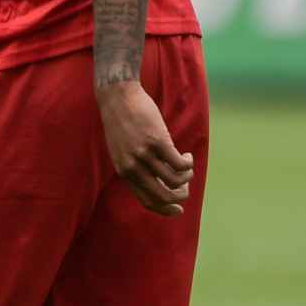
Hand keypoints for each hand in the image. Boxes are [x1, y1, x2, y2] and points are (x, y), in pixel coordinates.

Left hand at [97, 79, 194, 215]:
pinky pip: (180, 164)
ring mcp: (145, 155)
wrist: (117, 96)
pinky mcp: (157, 142)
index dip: (165, 209)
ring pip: (176, 181)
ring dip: (187, 177)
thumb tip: (158, 182)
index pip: (147, 201)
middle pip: (164, 196)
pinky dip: (188, 164)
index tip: (178, 209)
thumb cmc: (122, 122)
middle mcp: (133, 167)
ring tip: (186, 164)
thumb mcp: (122, 150)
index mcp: (124, 172)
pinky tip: (187, 155)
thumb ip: (135, 167)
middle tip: (186, 186)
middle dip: (181, 196)